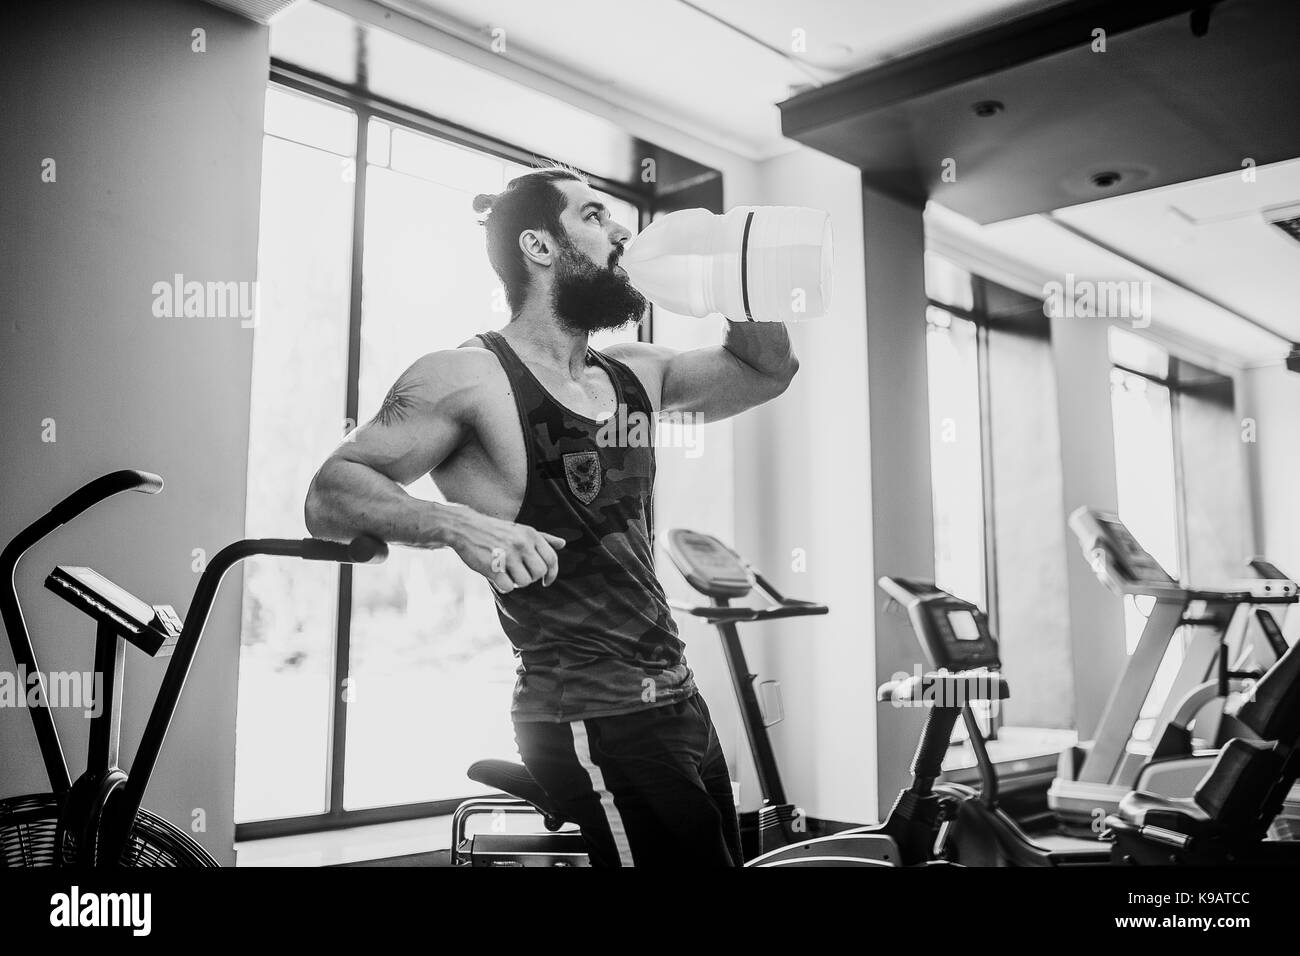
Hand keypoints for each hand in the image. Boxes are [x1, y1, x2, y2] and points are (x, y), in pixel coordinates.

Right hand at [445, 507, 565, 591]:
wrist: (465, 528)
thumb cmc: (496, 531)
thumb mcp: (521, 530)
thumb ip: (543, 538)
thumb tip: (563, 543)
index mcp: (531, 534)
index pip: (552, 559)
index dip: (552, 574)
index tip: (546, 582)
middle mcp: (522, 543)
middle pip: (539, 573)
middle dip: (531, 577)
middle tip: (519, 573)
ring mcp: (508, 555)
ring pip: (524, 582)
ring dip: (516, 582)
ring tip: (506, 572)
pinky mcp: (493, 567)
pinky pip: (508, 587)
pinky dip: (503, 586)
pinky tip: (496, 576)